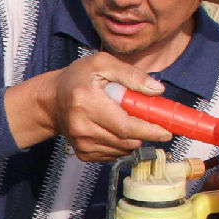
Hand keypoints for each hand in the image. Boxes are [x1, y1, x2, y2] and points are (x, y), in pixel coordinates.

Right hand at [3, 52, 172, 160]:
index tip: (167, 131)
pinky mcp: (83, 153)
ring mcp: (81, 143)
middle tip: (154, 123)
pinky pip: (113, 155)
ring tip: (130, 121)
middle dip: (146, 134)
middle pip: (126, 140)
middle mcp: (82, 126)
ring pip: (122, 149)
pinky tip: (117, 130)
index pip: (125, 125)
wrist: (52, 100)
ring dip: (134, 139)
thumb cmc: (79, 78)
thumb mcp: (103, 63)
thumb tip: (157, 90)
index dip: (149, 130)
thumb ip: (131, 74)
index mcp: (87, 102)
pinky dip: (122, 145)